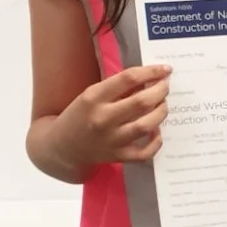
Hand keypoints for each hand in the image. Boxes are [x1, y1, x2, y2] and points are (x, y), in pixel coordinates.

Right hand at [56, 64, 170, 166]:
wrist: (61, 147)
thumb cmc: (81, 115)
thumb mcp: (92, 95)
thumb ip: (118, 87)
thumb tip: (151, 78)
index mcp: (93, 97)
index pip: (128, 78)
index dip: (152, 71)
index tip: (165, 69)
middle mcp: (102, 119)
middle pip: (142, 102)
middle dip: (161, 90)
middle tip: (165, 86)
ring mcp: (111, 140)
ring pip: (147, 125)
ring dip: (161, 112)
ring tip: (162, 104)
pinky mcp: (117, 156)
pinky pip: (145, 153)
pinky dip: (156, 142)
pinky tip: (156, 131)